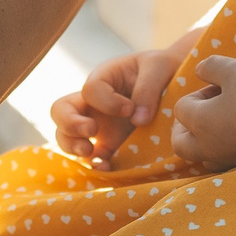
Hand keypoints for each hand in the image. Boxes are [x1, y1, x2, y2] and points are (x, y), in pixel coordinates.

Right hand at [50, 47, 181, 168]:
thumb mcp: (158, 67)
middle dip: (70, 123)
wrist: (174, 85)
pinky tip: (106, 168)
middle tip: (92, 130)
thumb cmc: (162, 69)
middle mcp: (93, 102)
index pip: (90, 90)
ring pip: (66, 136)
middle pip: (60, 110)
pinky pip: (92, 157)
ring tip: (90, 152)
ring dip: (72, 145)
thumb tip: (138, 119)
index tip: (129, 108)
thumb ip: (148, 88)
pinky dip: (94, 165)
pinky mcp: (109, 144)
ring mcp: (98, 125)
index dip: (106, 101)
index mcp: (103, 78)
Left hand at [170, 55, 235, 169]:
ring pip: (200, 157)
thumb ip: (210, 66)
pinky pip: (221, 163)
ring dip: (203, 140)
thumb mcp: (233, 68)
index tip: (219, 87)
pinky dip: (221, 149)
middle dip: (185, 126)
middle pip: (180, 143)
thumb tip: (199, 71)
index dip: (198, 93)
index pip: (181, 108)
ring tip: (222, 121)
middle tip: (203, 110)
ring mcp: (227, 160)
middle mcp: (208, 147)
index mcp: (200, 123)